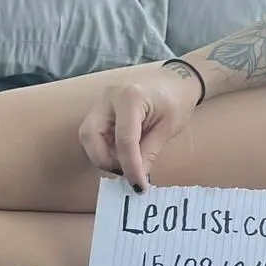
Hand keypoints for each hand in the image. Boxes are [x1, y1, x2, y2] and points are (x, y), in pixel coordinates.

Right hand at [78, 63, 201, 190]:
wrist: (177, 79)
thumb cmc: (177, 100)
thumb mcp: (167, 128)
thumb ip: (149, 154)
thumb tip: (136, 180)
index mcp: (130, 97)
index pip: (124, 139)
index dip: (130, 167)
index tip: (139, 186)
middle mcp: (109, 96)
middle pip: (90, 136)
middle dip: (105, 160)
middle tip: (126, 172)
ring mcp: (102, 100)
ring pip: (88, 136)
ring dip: (103, 155)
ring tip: (127, 161)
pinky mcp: (102, 108)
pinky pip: (94, 132)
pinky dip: (105, 147)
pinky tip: (122, 152)